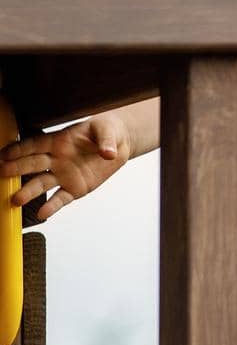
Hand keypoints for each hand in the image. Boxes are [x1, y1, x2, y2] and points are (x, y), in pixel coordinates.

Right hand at [0, 113, 131, 220]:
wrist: (117, 143)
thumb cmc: (106, 131)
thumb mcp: (107, 131)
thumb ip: (105, 142)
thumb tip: (108, 153)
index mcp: (60, 140)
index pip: (36, 145)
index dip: (20, 149)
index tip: (5, 154)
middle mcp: (57, 158)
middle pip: (33, 164)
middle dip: (17, 168)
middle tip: (2, 173)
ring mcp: (63, 174)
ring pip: (42, 183)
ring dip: (29, 191)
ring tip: (16, 199)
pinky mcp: (74, 188)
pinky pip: (60, 198)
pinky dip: (52, 206)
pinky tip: (42, 213)